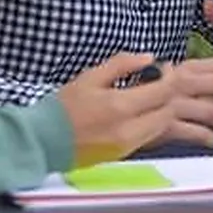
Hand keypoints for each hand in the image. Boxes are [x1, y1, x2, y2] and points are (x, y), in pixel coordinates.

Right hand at [57, 52, 180, 167]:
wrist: (43, 142)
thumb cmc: (63, 106)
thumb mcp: (91, 77)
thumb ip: (122, 64)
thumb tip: (149, 58)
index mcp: (120, 107)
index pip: (163, 91)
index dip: (170, 76)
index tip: (164, 67)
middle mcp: (129, 129)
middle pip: (168, 111)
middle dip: (170, 93)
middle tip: (161, 79)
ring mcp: (127, 145)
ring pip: (162, 126)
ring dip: (163, 109)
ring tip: (152, 94)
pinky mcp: (124, 155)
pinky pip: (150, 136)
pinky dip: (153, 122)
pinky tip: (142, 110)